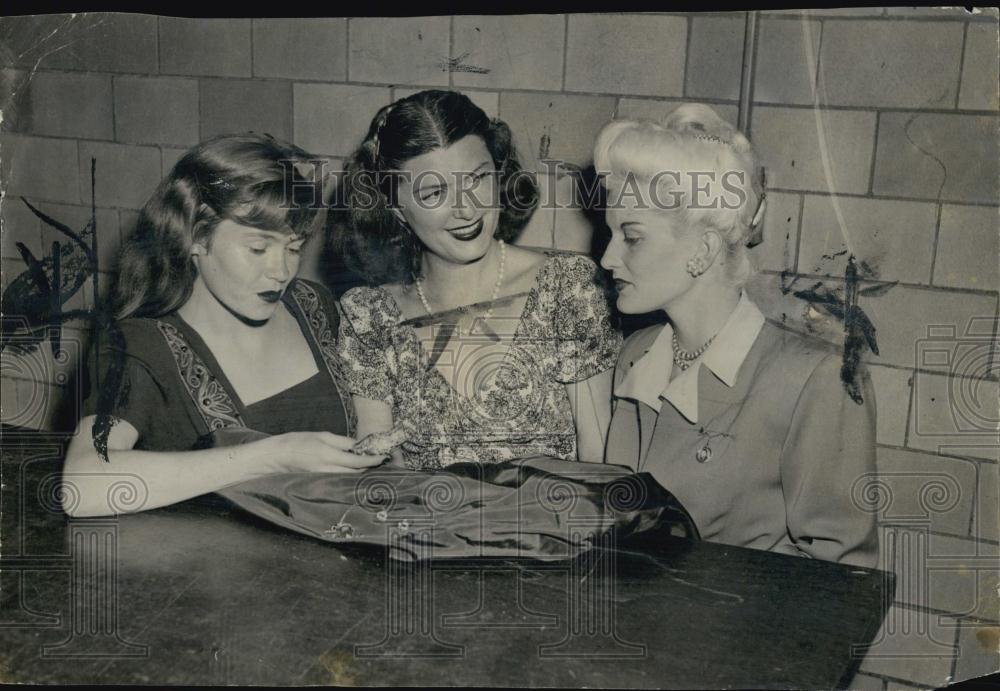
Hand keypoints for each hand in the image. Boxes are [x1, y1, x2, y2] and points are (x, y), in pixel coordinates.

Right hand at [260, 432, 386, 473]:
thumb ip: (342, 442)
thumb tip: (359, 446)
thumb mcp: (322, 436)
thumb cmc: (298, 442)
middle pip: (356, 472)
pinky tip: (354, 471)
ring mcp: (323, 478)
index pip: (357, 461)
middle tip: (382, 460)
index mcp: (328, 455)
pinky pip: (340, 480)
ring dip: (361, 472)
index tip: (384, 457)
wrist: (276, 457)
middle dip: (370, 467)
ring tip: (371, 465)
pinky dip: (349, 476)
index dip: (373, 460)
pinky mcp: (320, 482)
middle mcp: (327, 469)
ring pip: (349, 478)